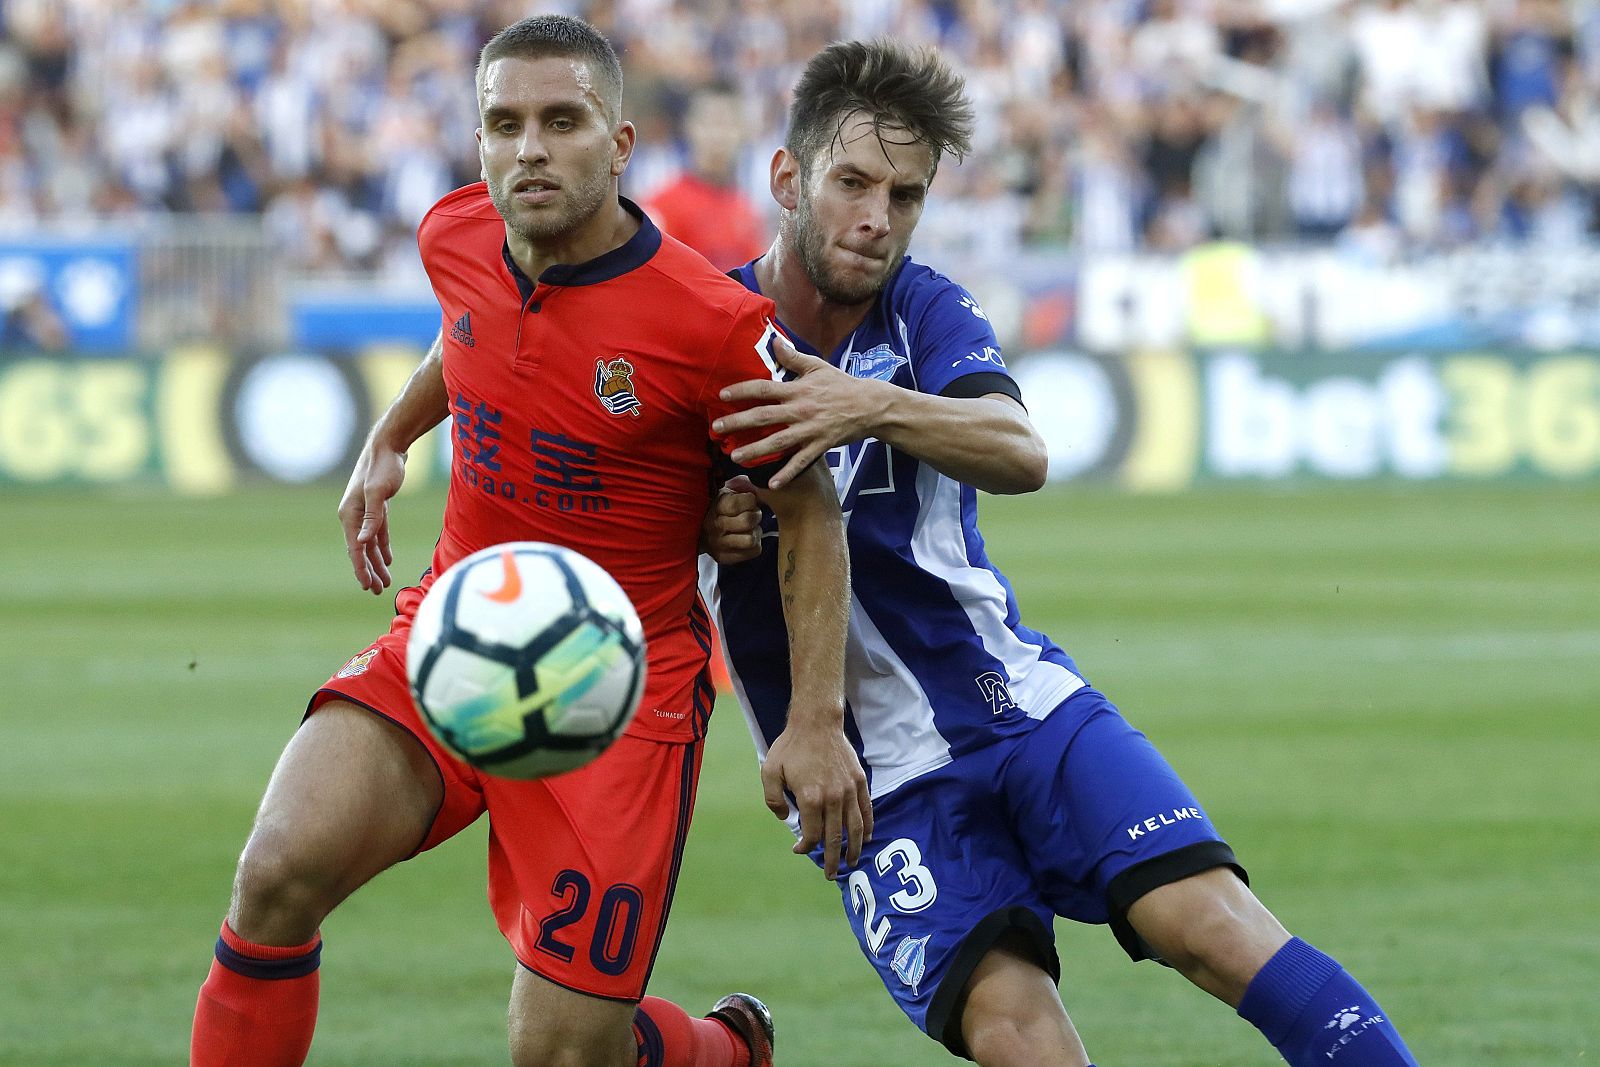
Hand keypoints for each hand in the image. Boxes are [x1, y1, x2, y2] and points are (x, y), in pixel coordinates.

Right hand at [337, 437, 406, 593]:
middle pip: (361, 550)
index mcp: (350, 515)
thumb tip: (362, 543)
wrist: (388, 447)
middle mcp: (354, 516)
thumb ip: (372, 519)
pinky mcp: (378, 508)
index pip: (355, 549)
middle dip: (369, 571)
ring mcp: (365, 512)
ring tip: (384, 582)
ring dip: (377, 563)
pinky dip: (382, 547)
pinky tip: (387, 560)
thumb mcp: (378, 493)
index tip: (366, 586)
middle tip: (376, 591)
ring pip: (371, 544)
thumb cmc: (383, 468)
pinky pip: (378, 533)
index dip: (361, 569)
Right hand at [698, 476, 763, 563]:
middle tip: (753, 514)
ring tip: (750, 528)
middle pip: (747, 521)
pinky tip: (747, 538)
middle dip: (756, 515)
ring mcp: (719, 545)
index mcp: (714, 507)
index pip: (737, 503)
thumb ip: (739, 485)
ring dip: (756, 532)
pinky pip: (754, 551)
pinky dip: (756, 544)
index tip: (749, 500)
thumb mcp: (724, 491)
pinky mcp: (725, 558)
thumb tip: (753, 484)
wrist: (698, 532)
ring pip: (751, 539)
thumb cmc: (718, 508)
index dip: (750, 500)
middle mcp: (714, 527)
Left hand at [715, 334, 880, 489]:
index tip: (722, 394)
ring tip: (734, 457)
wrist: (870, 405)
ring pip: (777, 442)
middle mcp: (799, 410)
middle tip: (716, 428)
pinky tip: (772, 483)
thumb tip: (774, 341)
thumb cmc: (842, 384)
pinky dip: (787, 473)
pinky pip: (801, 462)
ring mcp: (809, 430)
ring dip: (754, 450)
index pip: (763, 389)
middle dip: (737, 422)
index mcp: (797, 390)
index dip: (741, 390)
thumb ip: (793, 357)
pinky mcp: (820, 446)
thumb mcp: (817, 366)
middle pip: (763, 417)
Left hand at [760, 716, 872, 879]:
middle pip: (835, 838)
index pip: (812, 835)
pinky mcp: (859, 782)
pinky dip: (867, 827)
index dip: (805, 847)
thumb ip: (773, 800)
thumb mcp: (769, 771)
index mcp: (810, 798)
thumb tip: (786, 819)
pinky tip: (865, 838)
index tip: (799, 849)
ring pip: (854, 828)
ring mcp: (849, 790)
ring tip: (852, 863)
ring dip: (854, 849)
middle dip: (832, 860)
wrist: (817, 722)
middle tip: (829, 875)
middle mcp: (832, 798)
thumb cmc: (791, 747)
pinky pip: (866, 810)